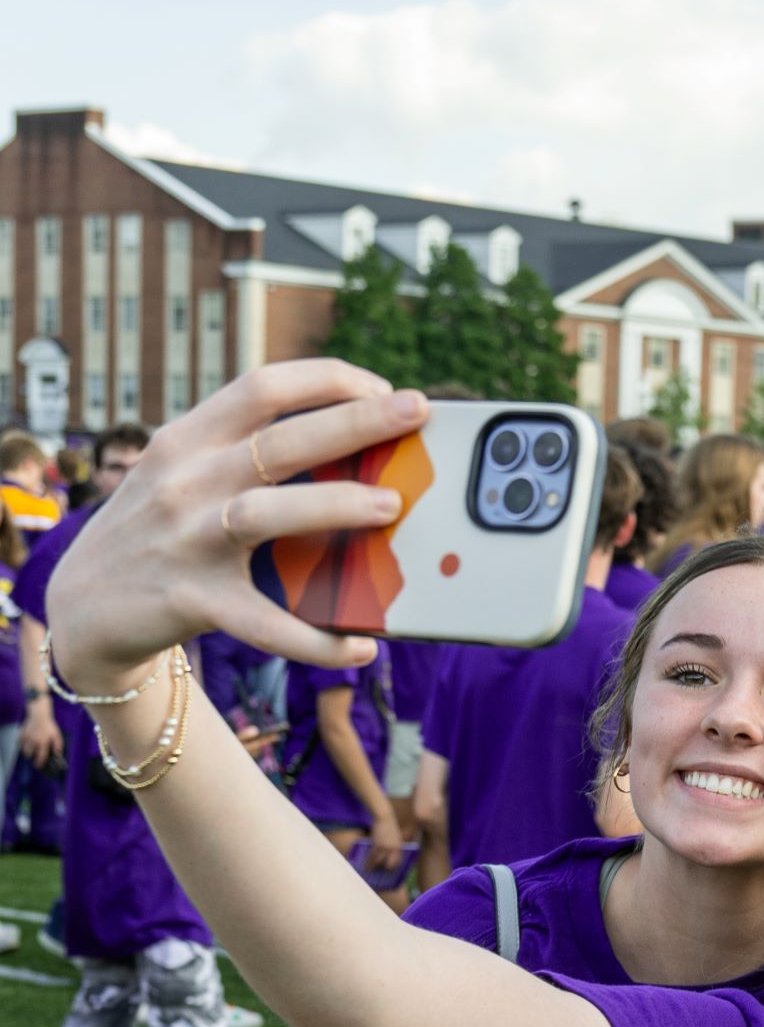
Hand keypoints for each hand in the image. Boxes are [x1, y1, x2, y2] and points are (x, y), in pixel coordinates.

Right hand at [20, 693, 59, 766]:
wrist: (39, 715)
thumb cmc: (49, 726)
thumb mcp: (57, 736)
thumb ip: (58, 746)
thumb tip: (58, 754)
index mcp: (43, 743)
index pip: (40, 757)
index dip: (39, 763)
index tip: (38, 766)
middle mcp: (34, 742)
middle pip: (29, 755)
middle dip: (32, 758)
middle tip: (34, 758)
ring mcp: (27, 738)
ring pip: (24, 750)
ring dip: (27, 752)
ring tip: (31, 752)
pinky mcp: (22, 734)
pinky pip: (20, 743)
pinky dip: (22, 745)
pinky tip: (26, 744)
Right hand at [46, 362, 427, 691]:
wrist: (83, 605)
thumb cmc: (159, 532)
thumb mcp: (183, 476)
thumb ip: (242, 456)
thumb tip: (350, 455)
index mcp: (186, 439)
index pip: (261, 387)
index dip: (327, 380)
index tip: (381, 388)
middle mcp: (183, 481)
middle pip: (278, 441)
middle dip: (353, 422)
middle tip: (416, 411)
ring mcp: (185, 541)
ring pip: (265, 514)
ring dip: (332, 506)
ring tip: (391, 507)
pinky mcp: (191, 601)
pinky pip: (265, 623)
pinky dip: (315, 640)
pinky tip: (362, 647)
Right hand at [361, 806, 405, 878]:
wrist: (385, 818)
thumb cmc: (389, 828)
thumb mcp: (395, 838)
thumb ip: (393, 847)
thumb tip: (386, 856)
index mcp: (399, 847)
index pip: (398, 862)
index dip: (393, 867)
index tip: (388, 871)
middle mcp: (393, 849)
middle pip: (389, 865)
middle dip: (384, 870)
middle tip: (378, 873)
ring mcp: (385, 847)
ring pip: (379, 862)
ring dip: (373, 867)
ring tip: (368, 870)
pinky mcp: (377, 844)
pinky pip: (372, 856)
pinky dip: (369, 861)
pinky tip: (366, 864)